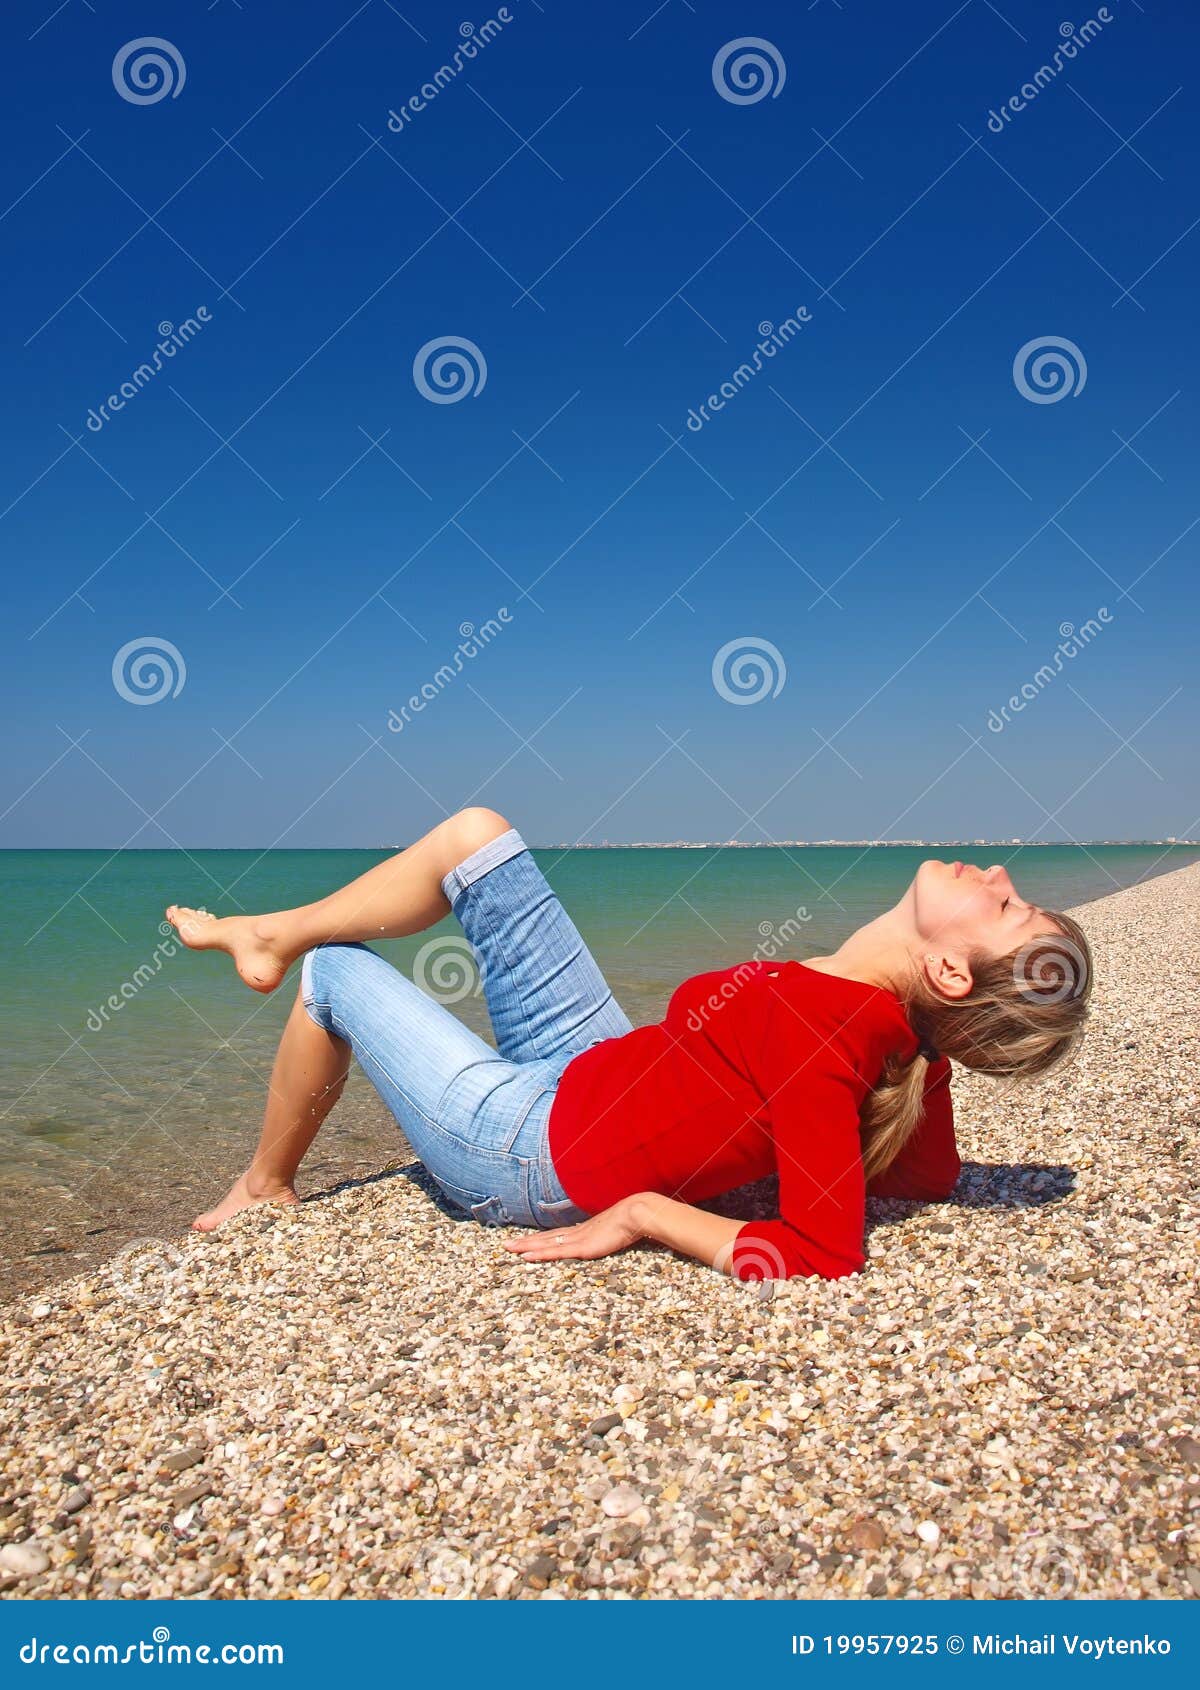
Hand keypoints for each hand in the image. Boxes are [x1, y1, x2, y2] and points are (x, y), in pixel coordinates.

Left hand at [502, 1196, 645, 1263]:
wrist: (636, 1214)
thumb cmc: (630, 1222)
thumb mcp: (615, 1231)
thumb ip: (608, 1235)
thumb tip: (609, 1236)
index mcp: (583, 1230)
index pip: (556, 1235)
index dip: (540, 1238)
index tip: (526, 1241)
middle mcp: (575, 1233)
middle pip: (545, 1238)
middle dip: (525, 1241)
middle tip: (506, 1245)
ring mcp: (576, 1239)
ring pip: (545, 1243)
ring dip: (525, 1245)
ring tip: (508, 1248)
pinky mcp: (580, 1247)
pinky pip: (554, 1252)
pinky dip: (539, 1253)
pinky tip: (525, 1256)